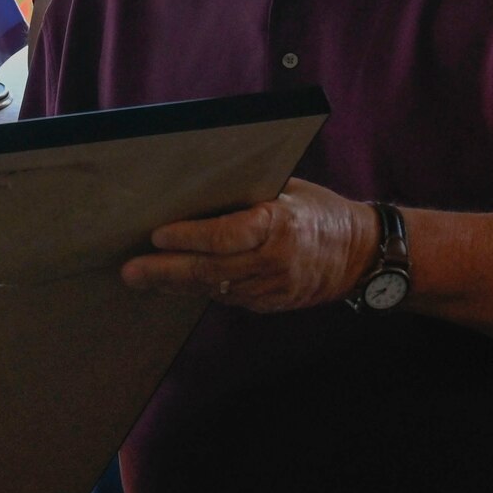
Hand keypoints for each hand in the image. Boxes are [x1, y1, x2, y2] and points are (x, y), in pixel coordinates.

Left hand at [120, 178, 378, 312]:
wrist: (362, 254)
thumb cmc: (319, 211)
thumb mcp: (289, 190)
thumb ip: (248, 195)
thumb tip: (197, 188)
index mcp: (280, 226)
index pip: (226, 235)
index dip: (189, 237)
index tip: (158, 235)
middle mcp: (276, 261)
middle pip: (211, 270)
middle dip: (166, 271)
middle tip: (131, 271)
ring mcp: (274, 288)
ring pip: (215, 289)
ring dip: (175, 285)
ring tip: (142, 279)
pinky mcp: (272, 305)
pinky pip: (229, 299)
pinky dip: (201, 290)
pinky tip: (174, 285)